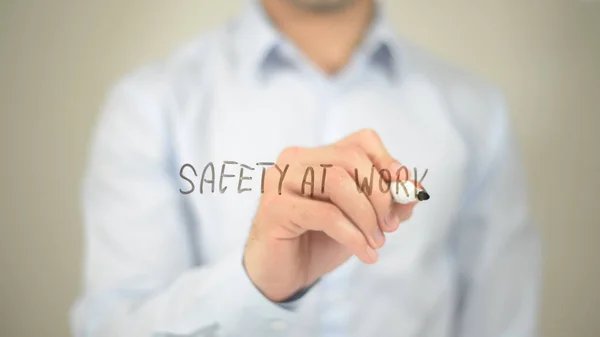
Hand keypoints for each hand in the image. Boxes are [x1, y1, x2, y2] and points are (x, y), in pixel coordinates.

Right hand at [243, 129, 418, 301]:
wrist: (285, 274)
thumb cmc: (320, 241)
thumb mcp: (363, 220)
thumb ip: (388, 203)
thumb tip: (415, 190)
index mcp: (316, 155)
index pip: (361, 141)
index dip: (389, 162)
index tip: (405, 191)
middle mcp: (294, 160)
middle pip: (351, 158)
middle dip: (380, 193)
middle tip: (390, 226)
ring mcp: (280, 181)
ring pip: (337, 181)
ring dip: (366, 216)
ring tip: (376, 241)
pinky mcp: (274, 208)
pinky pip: (325, 214)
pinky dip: (353, 236)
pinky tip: (365, 254)